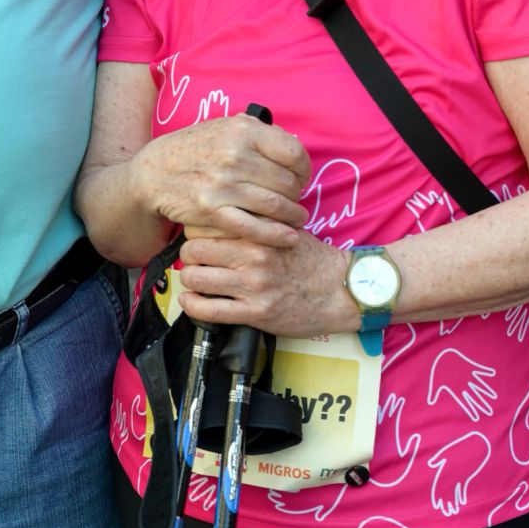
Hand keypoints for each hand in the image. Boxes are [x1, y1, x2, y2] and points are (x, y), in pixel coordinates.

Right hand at [132, 110, 309, 246]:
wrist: (154, 172)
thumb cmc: (194, 149)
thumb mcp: (224, 127)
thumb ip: (257, 132)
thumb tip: (290, 145)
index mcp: (242, 130)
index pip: (293, 153)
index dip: (303, 169)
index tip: (301, 177)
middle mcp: (235, 155)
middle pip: (287, 182)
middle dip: (297, 195)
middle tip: (295, 200)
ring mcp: (223, 184)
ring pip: (275, 206)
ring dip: (292, 216)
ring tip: (296, 219)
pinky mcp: (213, 211)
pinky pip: (254, 227)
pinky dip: (276, 235)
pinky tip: (288, 237)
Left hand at [177, 230, 355, 337]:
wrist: (340, 290)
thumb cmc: (311, 259)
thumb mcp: (284, 228)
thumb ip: (255, 220)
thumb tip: (221, 213)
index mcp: (258, 232)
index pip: (206, 225)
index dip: (195, 231)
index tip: (197, 236)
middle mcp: (253, 256)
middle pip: (193, 250)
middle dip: (188, 256)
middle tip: (193, 260)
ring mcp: (253, 286)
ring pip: (196, 279)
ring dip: (189, 281)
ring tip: (194, 280)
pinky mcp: (255, 314)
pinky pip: (208, 311)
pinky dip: (192, 306)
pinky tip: (191, 301)